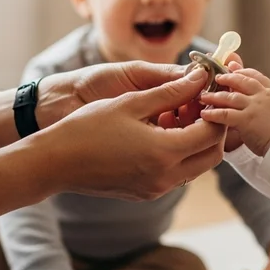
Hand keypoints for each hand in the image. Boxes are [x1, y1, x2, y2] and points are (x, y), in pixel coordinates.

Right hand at [37, 67, 225, 199]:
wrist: (54, 162)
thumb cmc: (88, 127)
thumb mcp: (132, 102)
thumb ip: (172, 91)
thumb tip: (201, 77)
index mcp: (164, 153)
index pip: (212, 133)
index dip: (215, 110)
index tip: (207, 92)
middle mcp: (166, 177)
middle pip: (212, 154)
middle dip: (213, 128)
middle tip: (198, 104)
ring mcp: (156, 188)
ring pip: (197, 165)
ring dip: (196, 141)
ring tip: (177, 114)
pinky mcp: (146, 192)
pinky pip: (177, 173)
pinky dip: (180, 153)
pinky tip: (161, 130)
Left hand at [199, 68, 269, 155]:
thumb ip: (269, 105)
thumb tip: (260, 105)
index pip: (256, 77)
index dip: (243, 71)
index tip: (232, 68)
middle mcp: (262, 97)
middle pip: (242, 81)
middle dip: (227, 78)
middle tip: (216, 78)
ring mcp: (254, 107)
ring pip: (231, 96)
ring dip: (215, 96)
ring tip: (203, 97)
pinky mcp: (246, 120)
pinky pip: (226, 114)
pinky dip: (214, 113)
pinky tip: (205, 115)